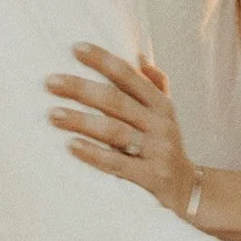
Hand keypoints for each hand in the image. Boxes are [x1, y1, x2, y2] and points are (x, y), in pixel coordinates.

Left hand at [46, 44, 197, 216]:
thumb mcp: (166, 114)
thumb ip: (155, 85)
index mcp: (161, 104)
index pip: (129, 76)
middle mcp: (160, 124)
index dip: (103, 60)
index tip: (76, 48)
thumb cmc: (166, 146)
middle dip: (81, 89)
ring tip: (53, 114)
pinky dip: (94, 154)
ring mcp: (157, 151)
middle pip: (116, 101)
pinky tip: (71, 146)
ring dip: (82, 121)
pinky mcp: (150, 178)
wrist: (189, 191)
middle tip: (51, 82)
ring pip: (114, 131)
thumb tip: (140, 56)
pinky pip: (118, 164)